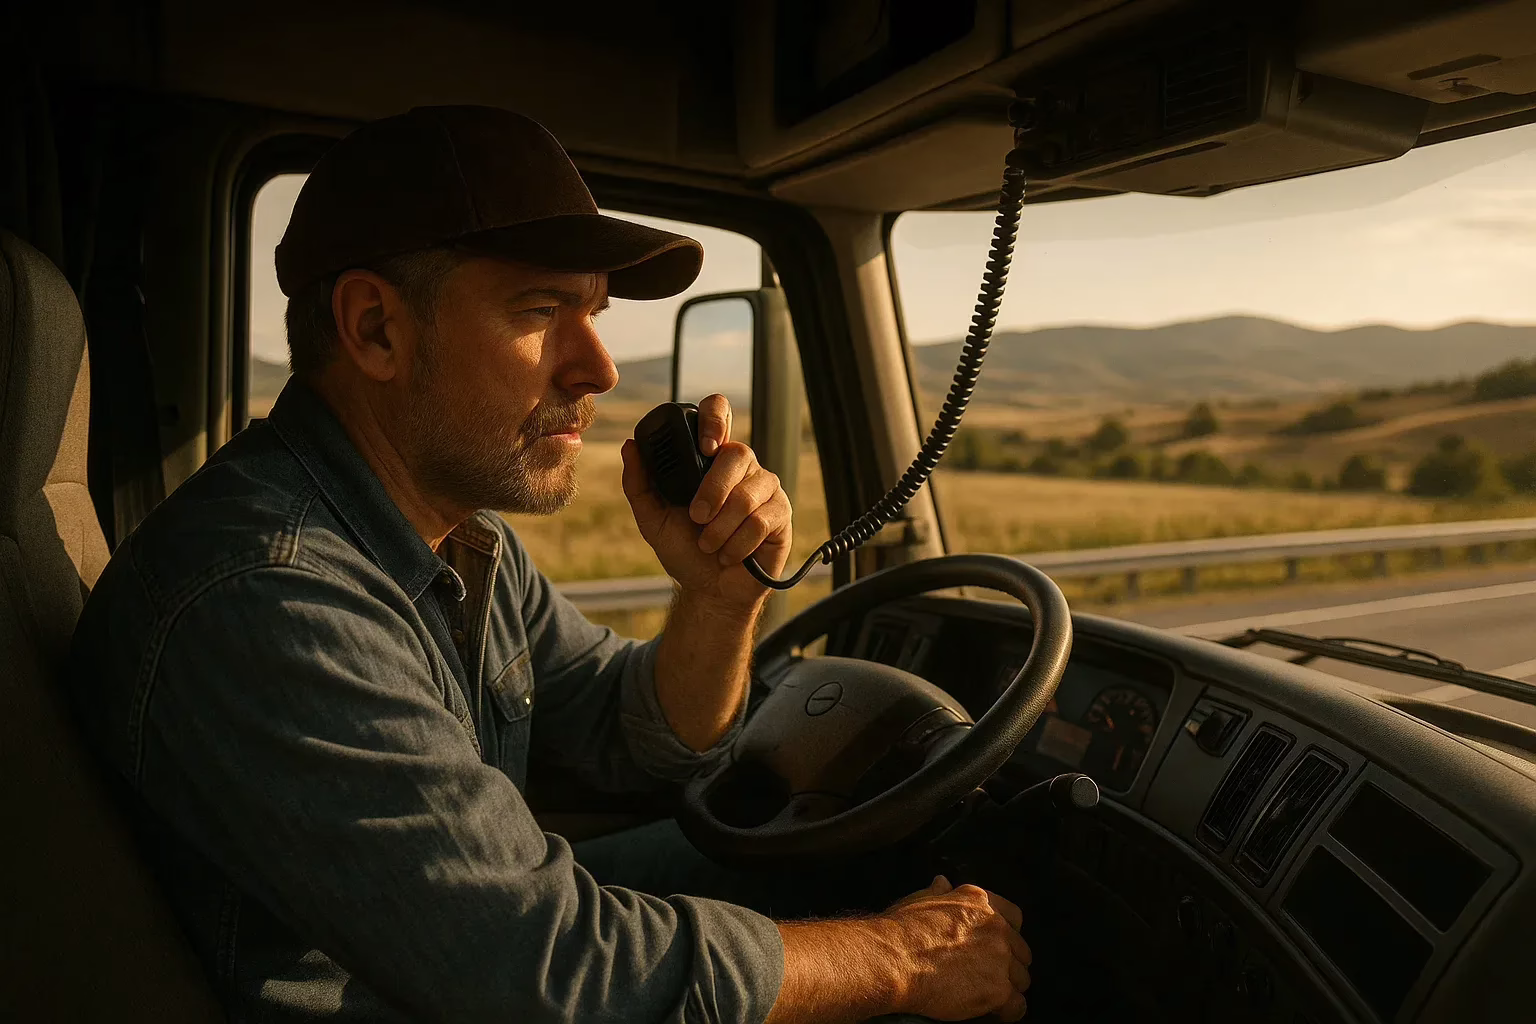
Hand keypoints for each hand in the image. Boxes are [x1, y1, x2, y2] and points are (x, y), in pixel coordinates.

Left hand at [621, 393, 792, 609]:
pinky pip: (760, 521)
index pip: (719, 413)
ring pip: (747, 495)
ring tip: (710, 545)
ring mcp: (765, 489)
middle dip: (712, 492)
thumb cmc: (685, 550)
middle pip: (738, 454)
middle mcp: (742, 467)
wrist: (709, 590)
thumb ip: (639, 484)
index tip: (704, 446)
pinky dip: (737, 544)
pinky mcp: (780, 515)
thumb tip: (630, 447)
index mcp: (711, 458)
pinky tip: (730, 554)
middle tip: (697, 518)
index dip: (714, 419)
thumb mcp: (653, 518)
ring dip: (720, 528)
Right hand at [880, 875, 1031, 1020]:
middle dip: (1009, 964)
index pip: (1014, 917)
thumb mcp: (919, 900)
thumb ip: (937, 892)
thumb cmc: (901, 932)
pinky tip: (996, 1012)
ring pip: (1022, 979)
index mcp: (979, 902)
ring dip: (1008, 988)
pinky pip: (1018, 1006)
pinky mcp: (998, 990)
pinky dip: (1009, 1011)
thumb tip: (942, 882)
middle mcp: (995, 927)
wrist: (894, 960)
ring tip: (989, 995)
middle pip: (1021, 950)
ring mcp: (1000, 958)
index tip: (999, 945)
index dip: (1008, 934)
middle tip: (990, 975)